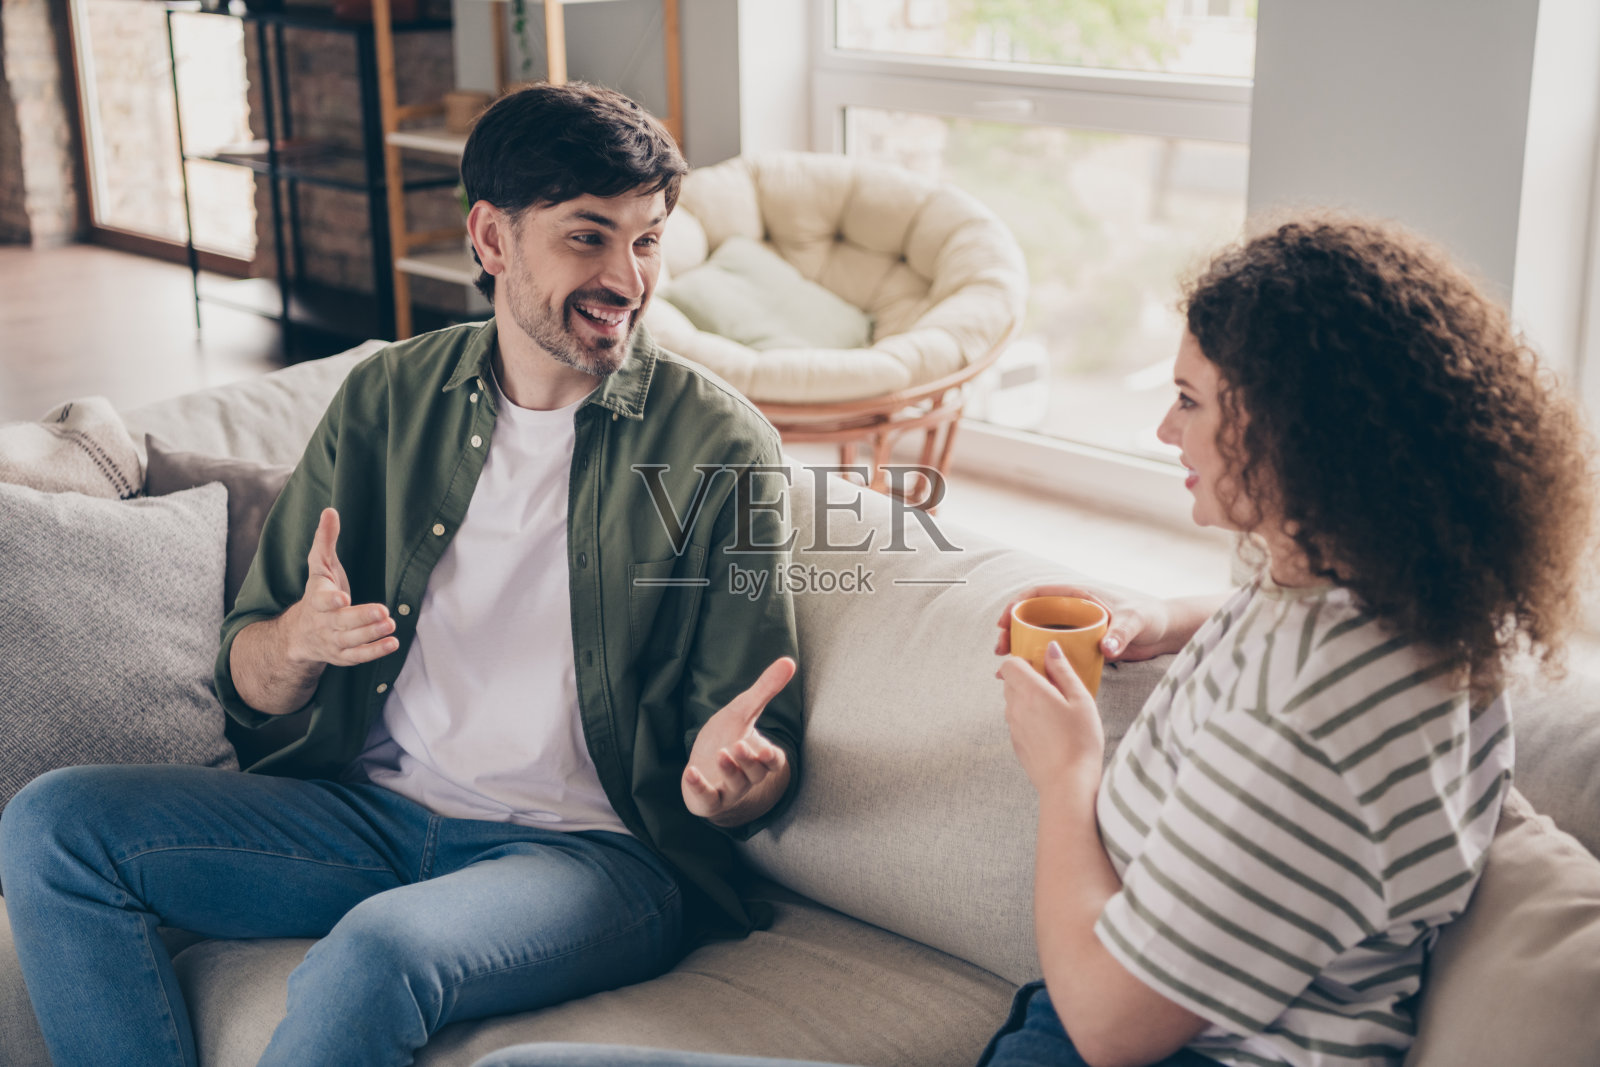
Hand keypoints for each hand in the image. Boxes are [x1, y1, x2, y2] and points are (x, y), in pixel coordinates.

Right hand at [284, 508, 397, 667]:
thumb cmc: (318, 592)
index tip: (342, 598)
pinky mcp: (343, 656)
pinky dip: (375, 652)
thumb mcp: (319, 567)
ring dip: (371, 634)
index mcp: (315, 598)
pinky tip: (393, 643)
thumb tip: (330, 511)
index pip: (319, 600)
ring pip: (351, 640)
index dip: (329, 601)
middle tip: (383, 612)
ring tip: (391, 624)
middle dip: (361, 618)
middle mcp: (323, 622)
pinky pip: (358, 656)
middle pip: (340, 622)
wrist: (301, 634)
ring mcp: (332, 641)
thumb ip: (325, 540)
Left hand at [683, 657, 795, 826]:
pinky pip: (707, 799)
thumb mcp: (744, 710)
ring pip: (735, 785)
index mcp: (760, 758)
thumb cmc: (727, 736)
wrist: (704, 766)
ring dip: (730, 770)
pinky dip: (699, 787)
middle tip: (738, 745)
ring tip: (721, 753)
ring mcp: (728, 790)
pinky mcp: (708, 799)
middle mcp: (748, 777)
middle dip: (748, 761)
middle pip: (756, 773)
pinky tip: (690, 772)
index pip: (774, 762)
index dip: (771, 758)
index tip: (767, 749)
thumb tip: (789, 661)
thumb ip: (766, 689)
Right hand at [995, 584, 1173, 662]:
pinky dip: (1040, 662)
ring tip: (1006, 667)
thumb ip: (1121, 633)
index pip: (1039, 594)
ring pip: (1040, 636)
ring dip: (1022, 648)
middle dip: (1012, 631)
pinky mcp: (1082, 646)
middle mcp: (1073, 610)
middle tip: (1000, 650)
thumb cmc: (1151, 617)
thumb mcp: (1136, 621)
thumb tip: (1107, 647)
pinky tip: (1030, 678)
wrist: (1166, 632)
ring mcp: (1076, 628)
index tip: (1003, 622)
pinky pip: (1055, 651)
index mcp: (1079, 595)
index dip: (1016, 605)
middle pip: (1033, 617)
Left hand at [997, 644, 1104, 793]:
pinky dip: (1030, 718)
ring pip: (1013, 701)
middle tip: (1055, 687)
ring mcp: (1013, 727)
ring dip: (1029, 699)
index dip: (1024, 660)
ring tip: (1057, 710)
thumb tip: (1050, 648)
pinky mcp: (1016, 743)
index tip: (1044, 666)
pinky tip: (1053, 730)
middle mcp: (1015, 707)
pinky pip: (1018, 720)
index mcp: (1030, 691)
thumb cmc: (1080, 741)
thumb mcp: (1081, 700)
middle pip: (1010, 681)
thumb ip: (1063, 671)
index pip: (1009, 664)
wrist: (1068, 784)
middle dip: (1028, 678)